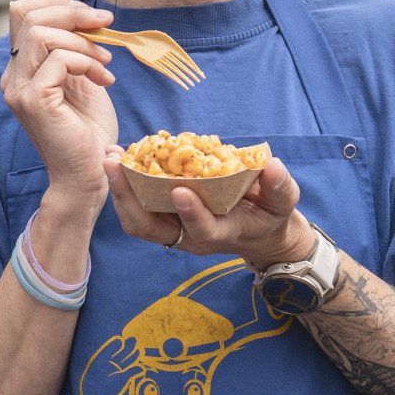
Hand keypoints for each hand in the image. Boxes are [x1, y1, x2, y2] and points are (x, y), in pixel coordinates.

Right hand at [1, 0, 117, 208]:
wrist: (89, 174)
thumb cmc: (88, 130)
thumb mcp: (82, 77)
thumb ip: (73, 47)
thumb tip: (81, 10)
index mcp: (21, 68)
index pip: (23, 13)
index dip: (59, 4)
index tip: (94, 16)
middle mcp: (12, 77)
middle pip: (29, 16)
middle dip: (73, 13)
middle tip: (106, 25)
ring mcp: (18, 90)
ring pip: (41, 34)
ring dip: (82, 40)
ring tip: (106, 61)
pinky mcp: (33, 101)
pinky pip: (58, 60)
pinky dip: (87, 62)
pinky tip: (104, 80)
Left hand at [104, 151, 316, 269]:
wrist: (258, 232)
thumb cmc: (270, 215)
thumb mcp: (283, 202)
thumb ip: (279, 186)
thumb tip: (272, 165)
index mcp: (223, 233)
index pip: (203, 230)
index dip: (192, 213)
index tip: (180, 189)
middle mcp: (191, 236)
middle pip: (152, 229)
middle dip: (130, 199)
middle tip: (116, 165)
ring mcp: (175, 229)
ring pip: (138, 221)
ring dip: (121, 191)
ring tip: (111, 158)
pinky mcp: (165, 217)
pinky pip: (138, 208)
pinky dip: (125, 186)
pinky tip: (118, 158)